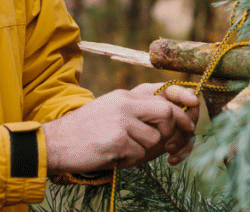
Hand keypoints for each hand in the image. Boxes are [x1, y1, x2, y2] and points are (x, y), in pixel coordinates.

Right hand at [42, 83, 199, 173]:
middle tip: (168, 146)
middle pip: (167, 112)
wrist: (56, 143)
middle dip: (174, 131)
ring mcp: (121, 120)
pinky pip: (139, 154)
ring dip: (143, 151)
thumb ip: (137, 113)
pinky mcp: (117, 139)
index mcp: (125, 95)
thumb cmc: (86, 132)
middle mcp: (125, 103)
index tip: (193, 111)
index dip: (183, 100)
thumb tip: (171, 126)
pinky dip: (130, 160)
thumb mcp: (111, 112)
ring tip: (123, 151)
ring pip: (154, 138)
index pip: (163, 89)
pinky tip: (114, 157)